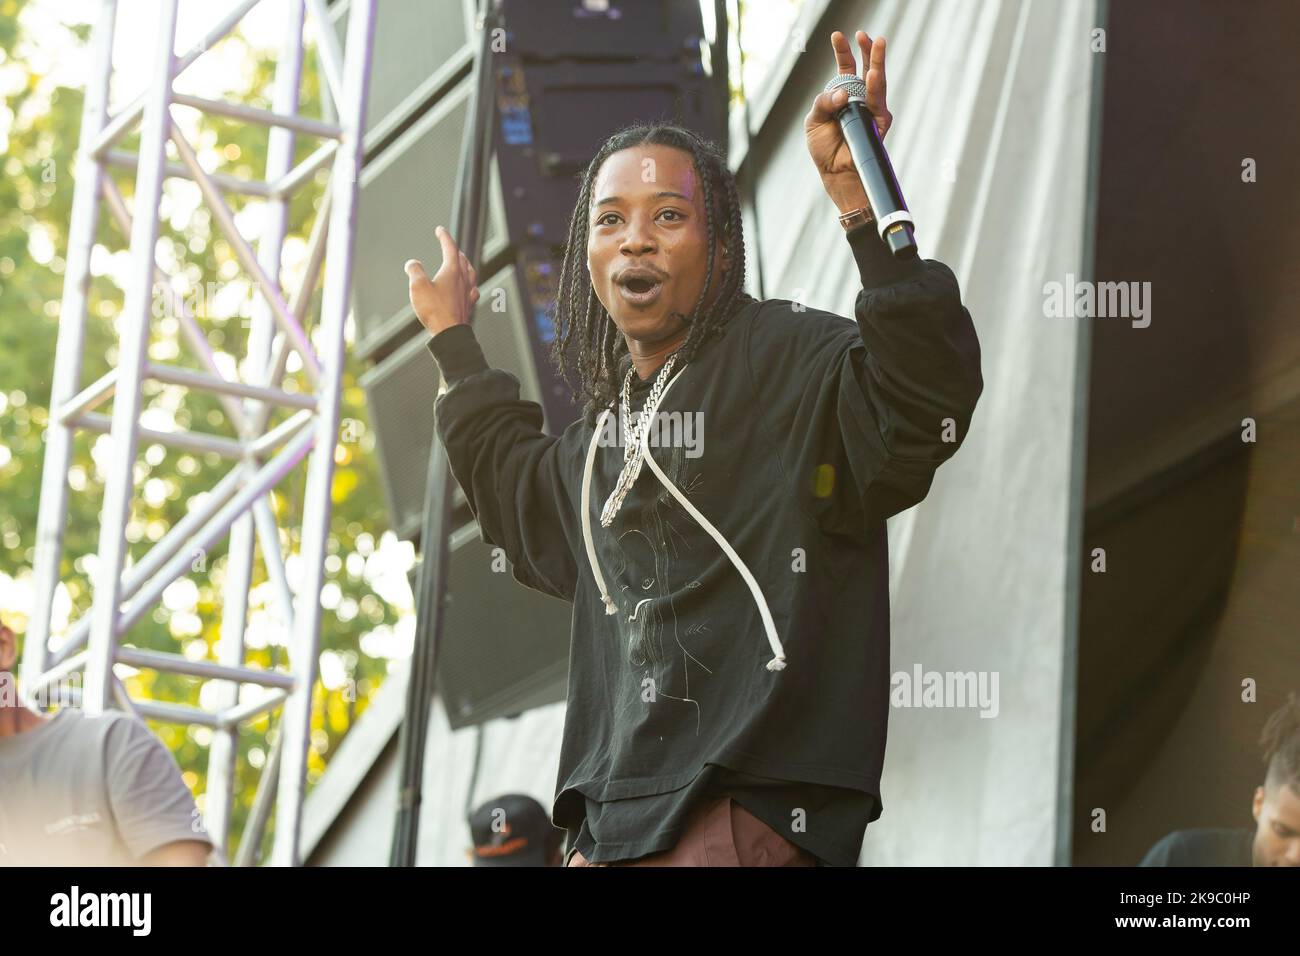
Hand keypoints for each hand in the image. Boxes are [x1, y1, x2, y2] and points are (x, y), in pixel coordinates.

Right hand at [405, 226, 479, 336]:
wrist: (450, 334)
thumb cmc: (435, 310)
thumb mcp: (418, 286)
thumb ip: (414, 271)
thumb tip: (412, 264)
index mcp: (452, 271)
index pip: (450, 248)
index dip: (445, 237)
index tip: (440, 230)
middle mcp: (463, 280)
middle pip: (462, 259)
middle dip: (454, 249)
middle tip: (449, 244)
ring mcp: (467, 293)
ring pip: (470, 273)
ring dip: (465, 264)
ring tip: (463, 262)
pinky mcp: (468, 306)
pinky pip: (473, 291)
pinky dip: (470, 284)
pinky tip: (471, 288)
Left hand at [804, 30, 891, 213]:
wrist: (835, 172)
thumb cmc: (824, 148)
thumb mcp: (814, 121)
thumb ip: (824, 102)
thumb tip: (842, 93)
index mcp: (842, 95)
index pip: (845, 68)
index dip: (842, 51)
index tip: (837, 35)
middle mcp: (859, 99)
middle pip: (866, 69)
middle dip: (867, 50)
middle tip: (865, 34)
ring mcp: (871, 109)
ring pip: (876, 81)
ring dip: (876, 61)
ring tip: (877, 43)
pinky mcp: (879, 121)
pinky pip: (877, 101)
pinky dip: (874, 87)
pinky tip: (871, 75)